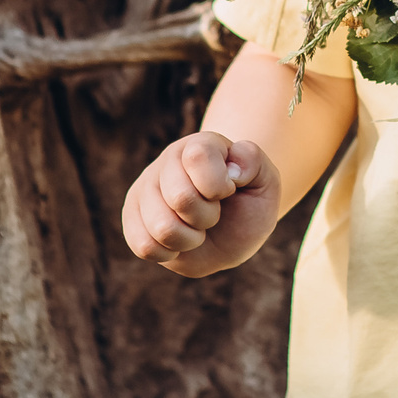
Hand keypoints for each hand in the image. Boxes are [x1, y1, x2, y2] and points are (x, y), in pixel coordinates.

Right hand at [121, 131, 279, 276]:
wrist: (232, 230)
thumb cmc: (248, 202)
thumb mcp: (265, 182)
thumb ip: (254, 163)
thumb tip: (232, 168)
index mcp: (199, 144)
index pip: (197, 157)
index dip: (219, 185)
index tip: (229, 190)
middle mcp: (166, 162)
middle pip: (180, 197)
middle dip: (207, 216)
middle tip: (214, 213)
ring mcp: (145, 190)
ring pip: (161, 226)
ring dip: (190, 238)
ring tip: (197, 228)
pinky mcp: (132, 219)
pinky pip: (143, 246)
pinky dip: (169, 253)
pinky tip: (180, 242)